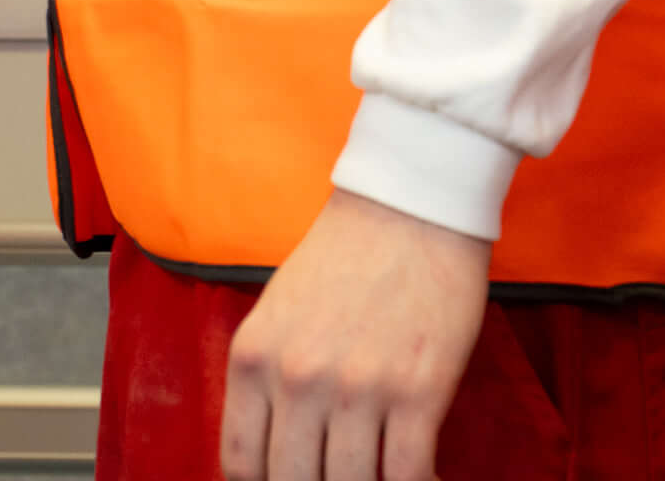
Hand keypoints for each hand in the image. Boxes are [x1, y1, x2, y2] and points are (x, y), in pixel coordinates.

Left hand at [220, 191, 490, 480]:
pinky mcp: (417, 392)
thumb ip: (266, 378)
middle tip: (334, 478)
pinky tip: (424, 480)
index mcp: (253, 357)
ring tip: (377, 475)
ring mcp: (356, 388)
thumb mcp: (275, 313)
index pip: (240, 461)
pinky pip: (407, 476)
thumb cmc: (341, 260)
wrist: (407, 210)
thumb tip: (270, 449)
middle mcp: (296, 378)